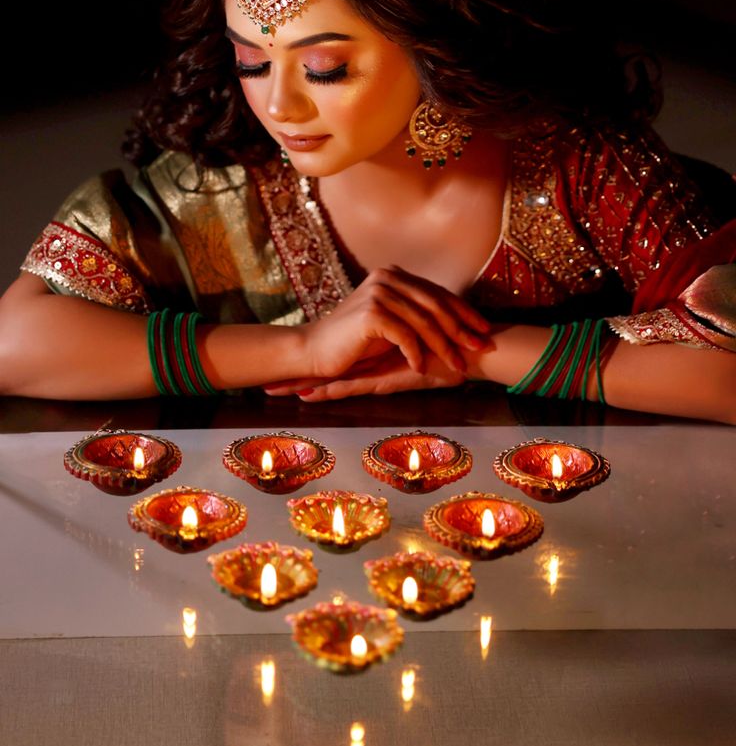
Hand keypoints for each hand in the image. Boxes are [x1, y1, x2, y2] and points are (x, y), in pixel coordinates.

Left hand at [265, 347, 466, 400]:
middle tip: (262, 385)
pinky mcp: (387, 377)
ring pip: (332, 378)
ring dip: (302, 384)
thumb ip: (405, 360)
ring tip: (272, 391)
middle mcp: (370, 361)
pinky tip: (309, 395)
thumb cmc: (451, 354)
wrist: (471, 350)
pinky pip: (352, 386)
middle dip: (294, 376)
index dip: (308, 369)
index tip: (280, 375)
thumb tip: (394, 365)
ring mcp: (376, 368)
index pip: (336, 362)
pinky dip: (330, 391)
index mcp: (374, 357)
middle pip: (325, 369)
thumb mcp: (421, 359)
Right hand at [303, 266, 492, 379]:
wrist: (314, 349)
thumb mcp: (388, 321)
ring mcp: (378, 294)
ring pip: (423, 321)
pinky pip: (404, 334)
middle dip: (461, 328)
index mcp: (393, 275)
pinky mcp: (370, 314)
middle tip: (480, 347)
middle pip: (435, 304)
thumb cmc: (352, 341)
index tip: (484, 329)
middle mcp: (387, 278)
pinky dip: (415, 353)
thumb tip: (452, 322)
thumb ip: (412, 313)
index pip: (437, 292)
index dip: (463, 311)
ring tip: (457, 365)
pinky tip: (420, 369)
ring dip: (443, 346)